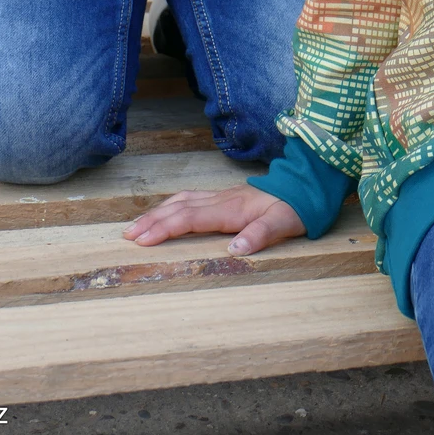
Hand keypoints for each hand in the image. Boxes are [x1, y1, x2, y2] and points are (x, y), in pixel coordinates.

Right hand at [123, 184, 304, 251]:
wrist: (305, 184)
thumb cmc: (295, 207)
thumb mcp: (285, 224)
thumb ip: (261, 235)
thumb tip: (235, 250)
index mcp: (232, 209)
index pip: (191, 218)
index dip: (165, 228)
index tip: (142, 239)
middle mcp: (222, 200)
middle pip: (180, 208)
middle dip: (152, 221)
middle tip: (127, 236)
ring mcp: (222, 196)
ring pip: (182, 201)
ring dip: (158, 213)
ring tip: (137, 226)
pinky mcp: (225, 197)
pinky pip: (191, 199)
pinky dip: (172, 206)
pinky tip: (166, 211)